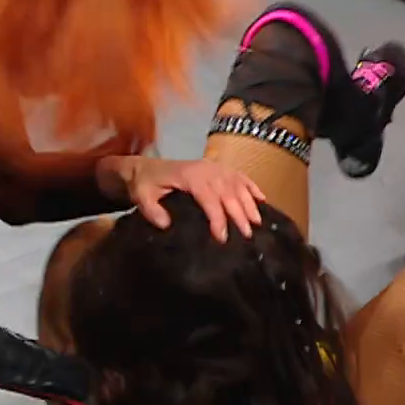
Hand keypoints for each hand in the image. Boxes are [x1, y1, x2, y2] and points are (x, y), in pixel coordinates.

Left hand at [123, 157, 266, 240]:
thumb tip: (167, 224)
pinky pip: (239, 176)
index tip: (222, 237)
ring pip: (237, 185)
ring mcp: (214, 167)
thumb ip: (152, 210)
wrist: (145, 167)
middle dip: (239, 214)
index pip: (209, 198)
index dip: (217, 218)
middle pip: (227, 192)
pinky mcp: (218, 168)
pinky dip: (252, 186)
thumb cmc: (145, 184)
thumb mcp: (142, 196)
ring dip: (249, 203)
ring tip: (257, 222)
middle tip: (247, 235)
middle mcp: (206, 170)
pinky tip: (262, 199)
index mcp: (189, 176)